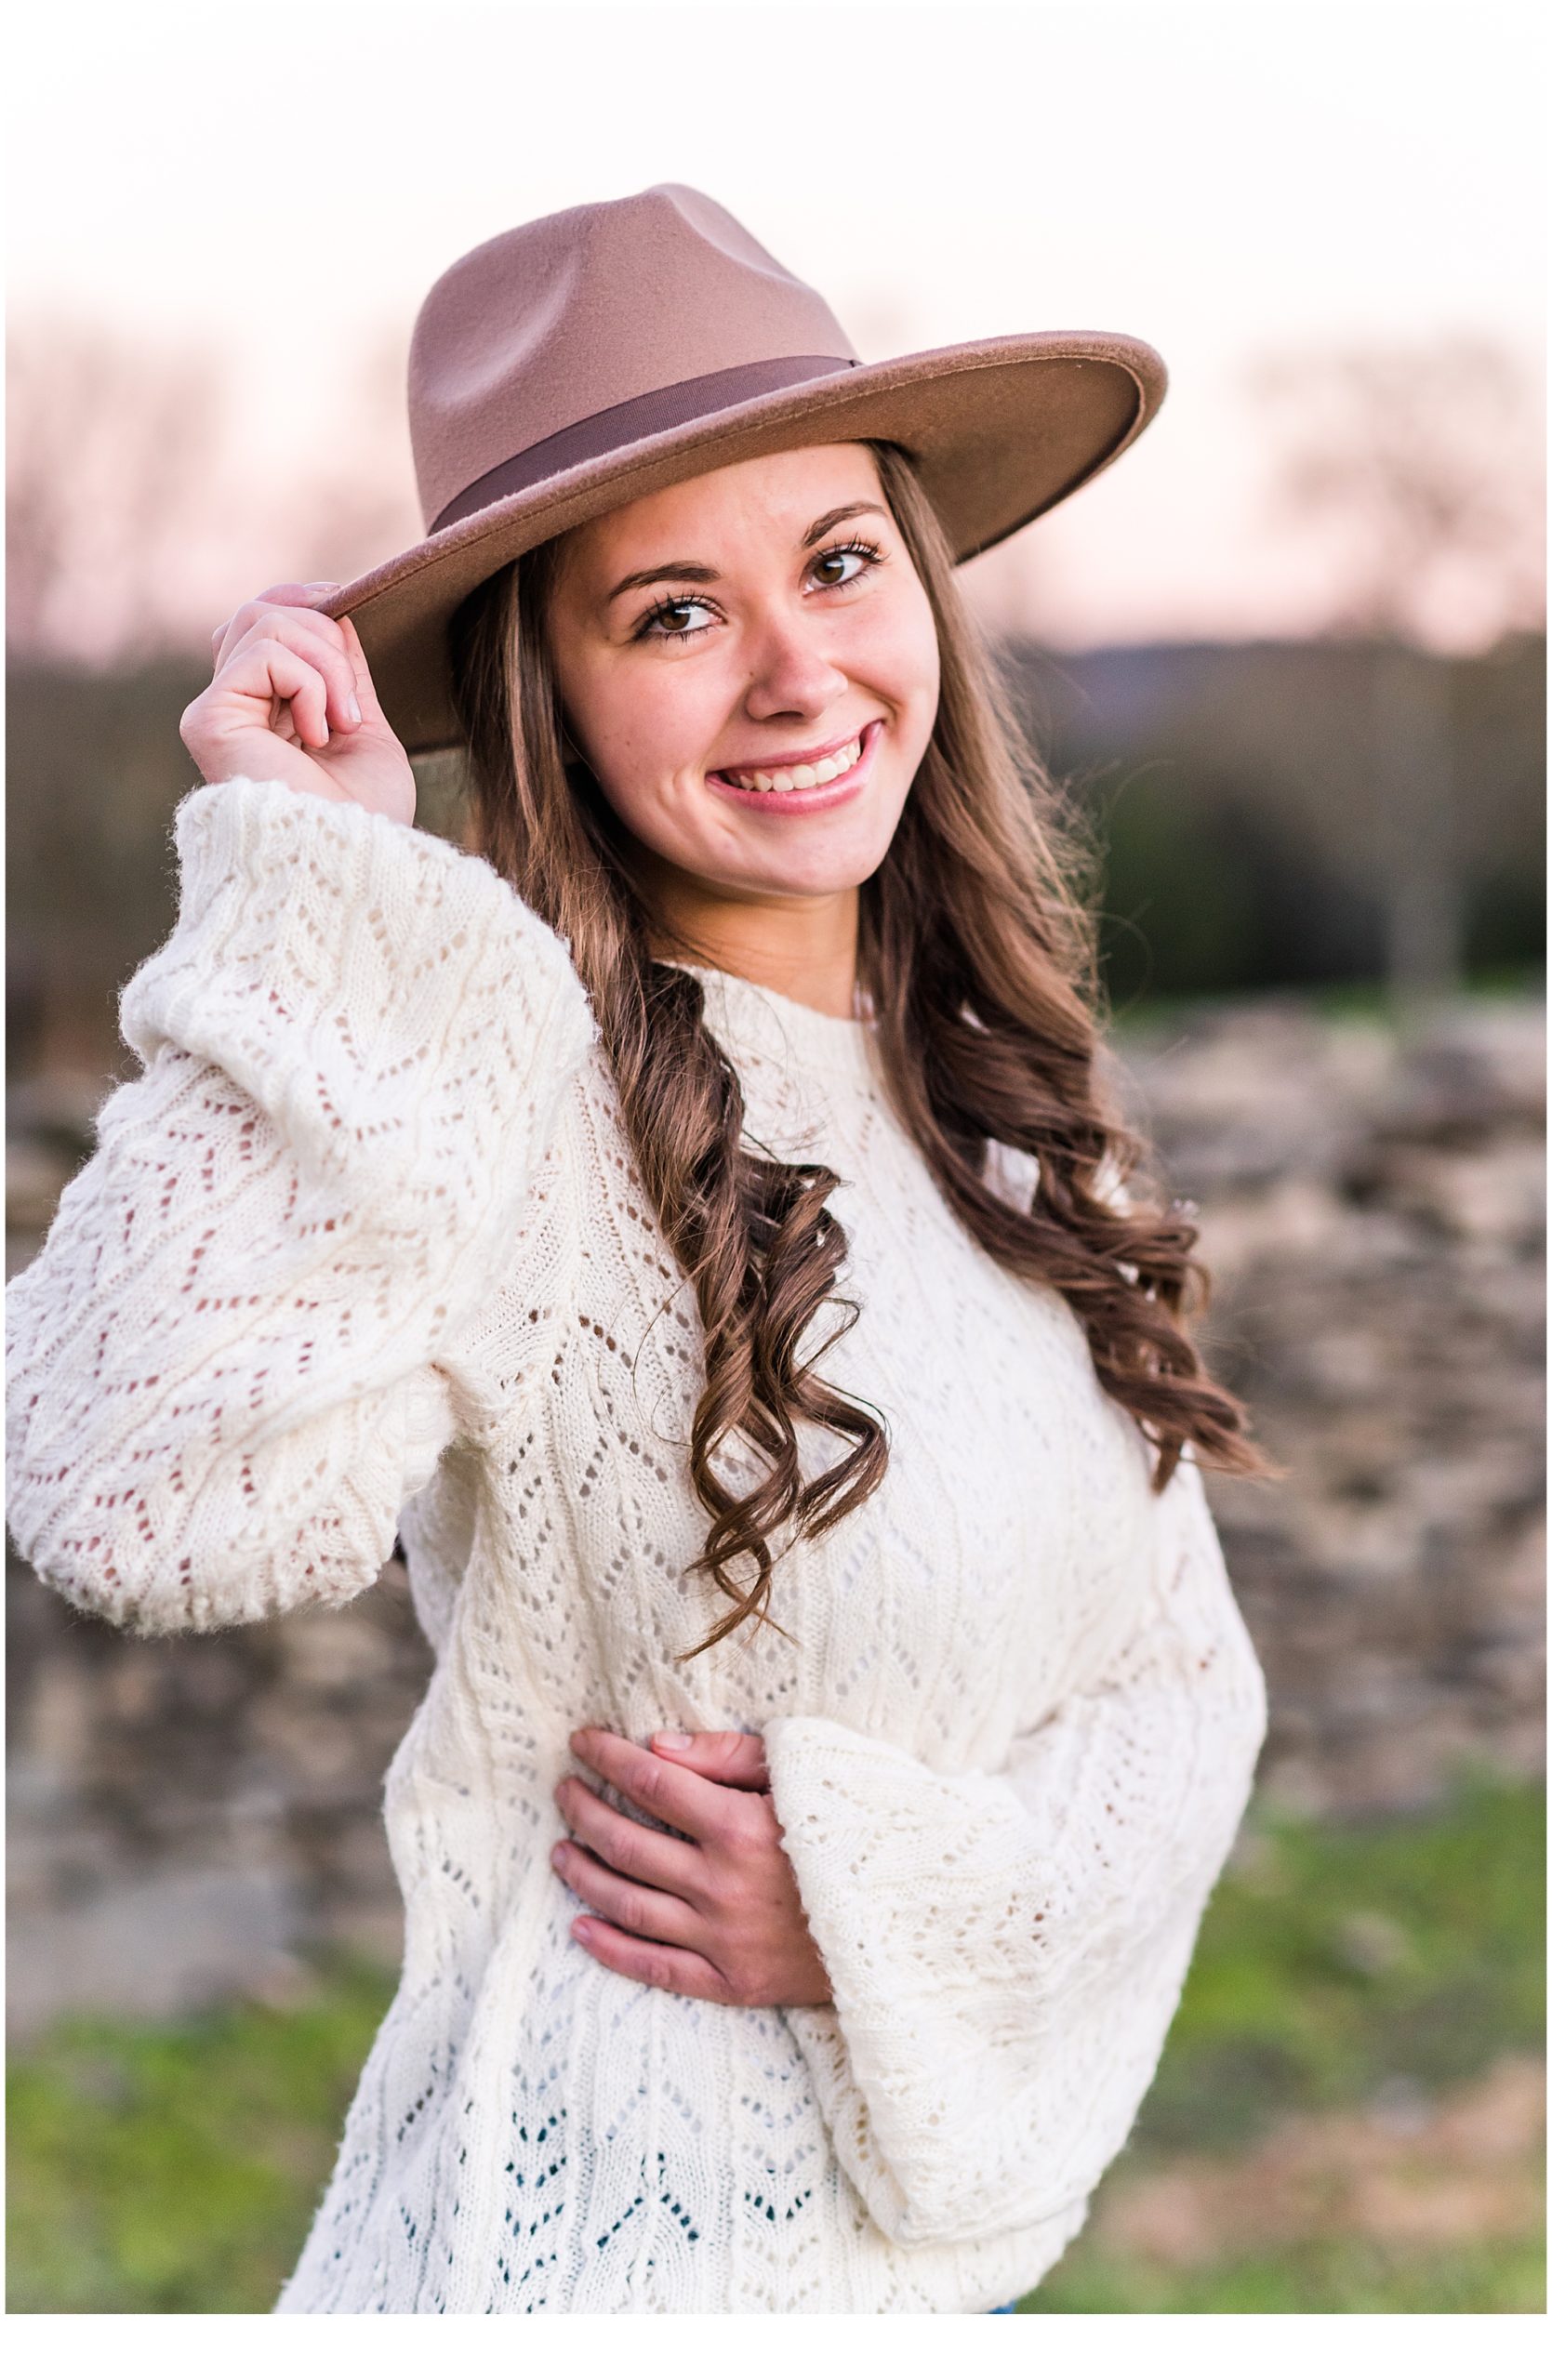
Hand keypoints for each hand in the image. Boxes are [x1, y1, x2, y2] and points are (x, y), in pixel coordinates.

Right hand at [180, 583, 416, 825]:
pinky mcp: (208, 719)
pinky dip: (308, 682)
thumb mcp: (365, 728)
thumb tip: (334, 612)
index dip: (309, 603)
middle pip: (262, 610)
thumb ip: (343, 672)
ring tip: (344, 723)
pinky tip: (319, 734)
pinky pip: (262, 653)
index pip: (268, 622)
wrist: (352, 864)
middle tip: (353, 704)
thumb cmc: (365, 817)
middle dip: (324, 633)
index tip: (351, 606)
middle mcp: (234, 709)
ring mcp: (217, 712)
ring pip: (263, 620)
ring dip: (325, 662)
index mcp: (267, 711)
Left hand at [552, 1726, 832, 2008]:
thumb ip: (730, 1756)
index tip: (582, 1742)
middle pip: (626, 1842)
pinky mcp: (731, 1984)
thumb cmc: (857, 1830)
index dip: (608, 1758)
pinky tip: (581, 1926)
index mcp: (740, 1826)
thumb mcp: (805, 1774)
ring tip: (560, 1850)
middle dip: (584, 1810)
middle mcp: (722, 1885)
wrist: (909, 1918)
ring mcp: (722, 1939)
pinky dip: (610, 1948)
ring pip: (628, 1904)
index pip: (650, 1783)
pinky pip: (654, 1968)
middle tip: (563, 1790)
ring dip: (584, 1874)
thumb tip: (659, 1745)